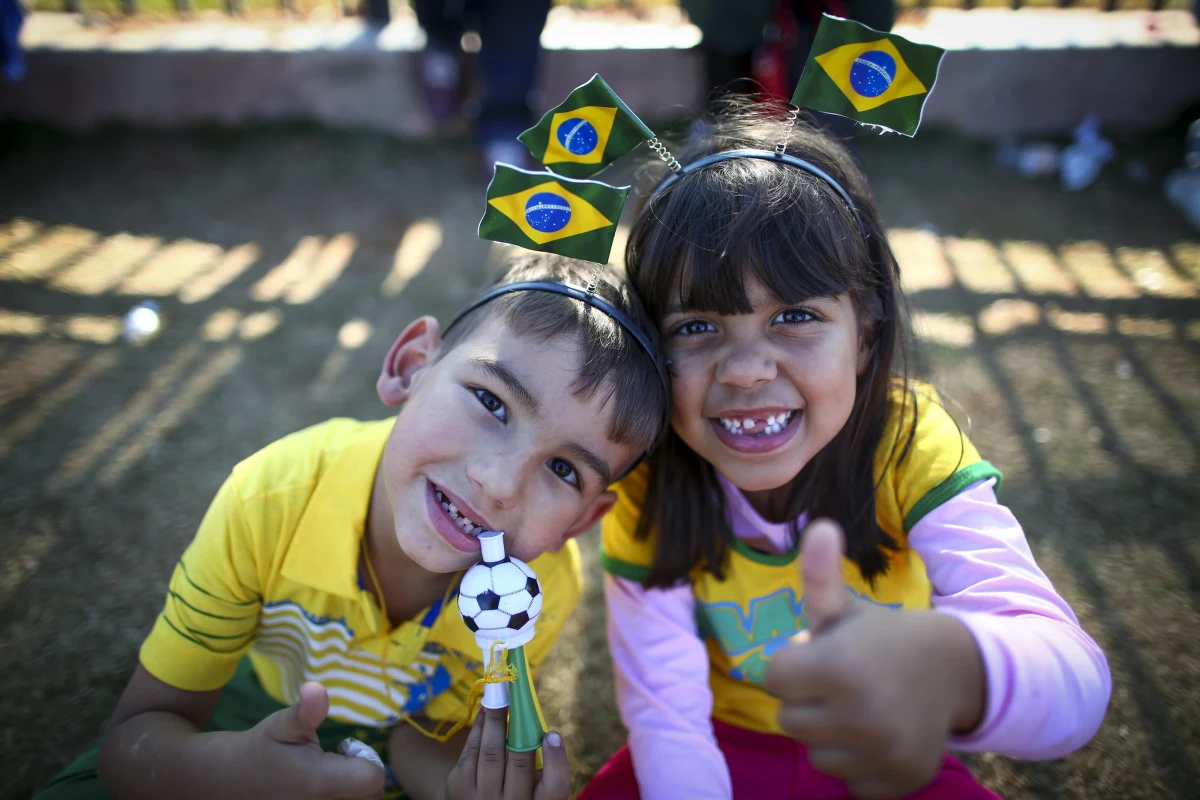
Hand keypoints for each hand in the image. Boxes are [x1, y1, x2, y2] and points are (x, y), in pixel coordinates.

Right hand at [238, 681, 386, 798]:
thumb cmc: (263, 748)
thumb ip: (306, 711)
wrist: (232, 780)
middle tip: (338, 762)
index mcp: (320, 782)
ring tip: (330, 776)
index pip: (373, 778)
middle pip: (371, 795)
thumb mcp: (282, 724)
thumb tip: (316, 688)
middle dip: (363, 776)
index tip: (343, 749)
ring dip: (354, 790)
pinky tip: (323, 789)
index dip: (366, 760)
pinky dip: (343, 798)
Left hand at [445, 708, 569, 799]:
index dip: (557, 760)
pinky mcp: (459, 787)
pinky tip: (485, 712)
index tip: (554, 734)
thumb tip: (540, 729)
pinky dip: (479, 728)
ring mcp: (482, 797)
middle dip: (519, 727)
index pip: (555, 787)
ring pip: (491, 752)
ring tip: (498, 696)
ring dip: (495, 720)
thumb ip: (543, 770)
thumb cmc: (514, 796)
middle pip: (519, 763)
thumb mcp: (535, 793)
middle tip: (518, 696)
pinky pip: (471, 751)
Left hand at [763, 520, 984, 799]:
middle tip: (841, 682)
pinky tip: (878, 735)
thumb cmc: (883, 637)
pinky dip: (858, 763)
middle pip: (788, 720)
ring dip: (829, 734)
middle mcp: (860, 716)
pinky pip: (848, 780)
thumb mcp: (846, 608)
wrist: (953, 670)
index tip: (820, 655)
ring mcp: (880, 754)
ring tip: (860, 707)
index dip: (792, 664)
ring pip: (816, 753)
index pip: (774, 678)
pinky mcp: (896, 782)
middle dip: (807, 700)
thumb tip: (819, 526)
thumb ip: (820, 574)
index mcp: (839, 668)